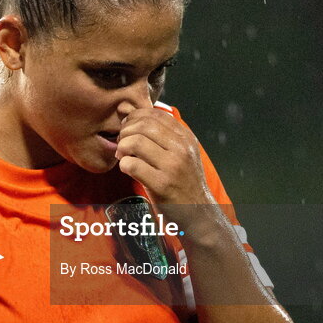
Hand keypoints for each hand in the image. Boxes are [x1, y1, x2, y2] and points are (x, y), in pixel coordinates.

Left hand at [115, 107, 218, 232]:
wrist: (199, 213)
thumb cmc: (183, 182)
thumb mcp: (179, 153)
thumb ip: (156, 132)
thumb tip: (125, 108)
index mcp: (186, 137)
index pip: (155, 114)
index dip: (135, 117)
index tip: (129, 129)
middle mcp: (182, 148)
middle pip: (143, 125)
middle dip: (126, 132)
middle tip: (122, 144)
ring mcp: (172, 166)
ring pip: (135, 142)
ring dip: (122, 148)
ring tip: (123, 156)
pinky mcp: (162, 184)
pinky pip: (132, 165)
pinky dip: (124, 165)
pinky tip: (128, 170)